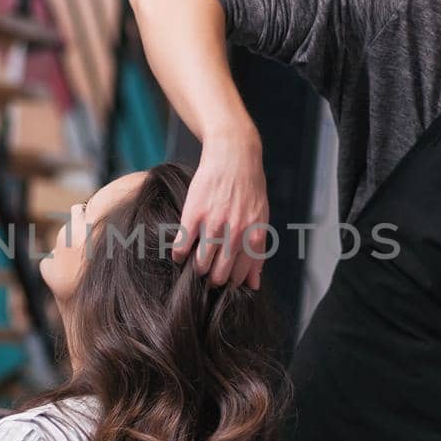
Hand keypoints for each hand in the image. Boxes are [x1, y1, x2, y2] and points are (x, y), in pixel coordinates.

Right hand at [173, 124, 267, 287]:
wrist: (233, 155)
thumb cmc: (249, 188)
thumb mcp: (261, 218)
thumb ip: (257, 251)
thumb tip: (254, 285)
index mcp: (254, 236)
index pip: (240, 276)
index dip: (230, 283)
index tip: (224, 280)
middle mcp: (235, 234)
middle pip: (219, 275)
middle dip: (213, 280)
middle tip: (208, 275)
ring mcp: (213, 224)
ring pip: (200, 265)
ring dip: (197, 268)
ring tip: (196, 263)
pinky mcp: (194, 215)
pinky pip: (182, 246)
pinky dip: (179, 254)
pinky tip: (180, 253)